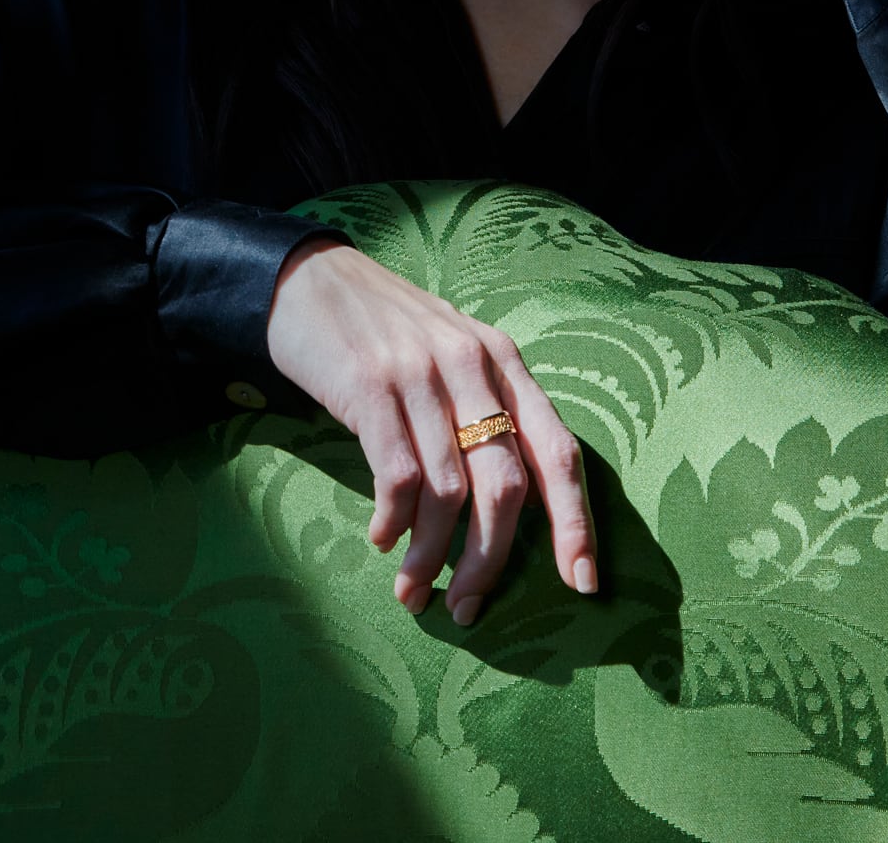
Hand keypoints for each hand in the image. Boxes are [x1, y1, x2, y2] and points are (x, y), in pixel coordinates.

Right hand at [266, 237, 597, 624]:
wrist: (306, 280)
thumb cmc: (383, 330)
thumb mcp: (450, 354)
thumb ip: (485, 410)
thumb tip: (508, 506)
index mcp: (504, 362)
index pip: (560, 452)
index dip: (575, 523)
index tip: (581, 583)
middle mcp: (472, 366)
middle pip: (506, 487)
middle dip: (491, 560)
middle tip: (467, 606)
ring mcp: (421, 376)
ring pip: (448, 493)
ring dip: (432, 556)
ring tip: (413, 590)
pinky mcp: (370, 388)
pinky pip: (398, 477)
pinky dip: (394, 522)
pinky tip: (381, 538)